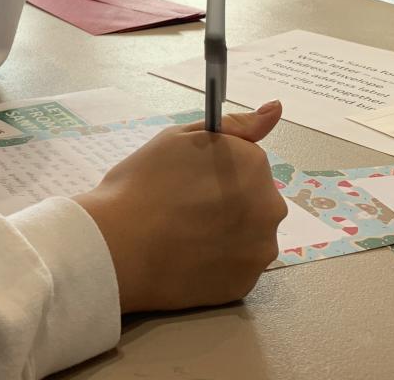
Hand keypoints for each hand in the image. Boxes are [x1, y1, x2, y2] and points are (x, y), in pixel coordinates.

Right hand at [73, 101, 285, 312]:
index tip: (187, 179)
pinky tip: (187, 259)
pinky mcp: (245, 285)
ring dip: (225, 233)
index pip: (246, 162)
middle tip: (182, 207)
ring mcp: (260, 251)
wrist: (117, 246)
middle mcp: (269, 208)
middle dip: (227, 201)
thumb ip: (234, 126)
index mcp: (254, 167)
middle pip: (253, 200)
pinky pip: (236, 267)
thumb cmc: (143, 184)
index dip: (214, 169)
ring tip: (183, 236)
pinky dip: (217, 263)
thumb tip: (276, 109)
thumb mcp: (180, 138)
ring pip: (248, 235)